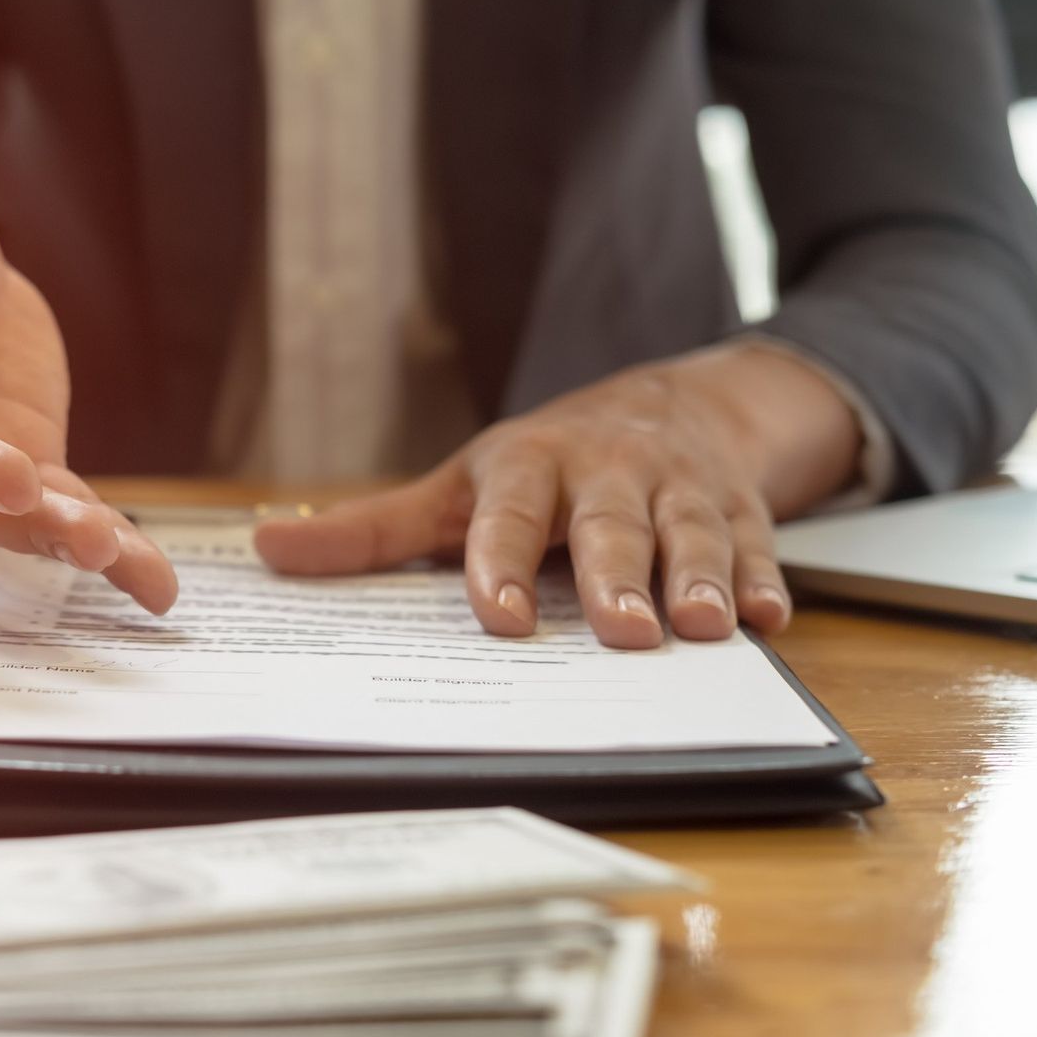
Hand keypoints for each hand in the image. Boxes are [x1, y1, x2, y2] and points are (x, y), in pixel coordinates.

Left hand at [254, 342, 863, 646]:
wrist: (671, 402)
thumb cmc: (545, 465)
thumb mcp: (458, 486)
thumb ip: (373, 528)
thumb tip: (266, 548)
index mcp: (528, 467)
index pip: (509, 517)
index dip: (500, 564)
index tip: (496, 617)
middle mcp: (605, 471)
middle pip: (611, 526)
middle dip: (618, 577)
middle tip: (620, 634)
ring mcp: (677, 486)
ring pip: (691, 533)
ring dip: (703, 579)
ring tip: (708, 628)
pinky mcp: (737, 503)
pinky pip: (756, 540)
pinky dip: (766, 578)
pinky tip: (770, 620)